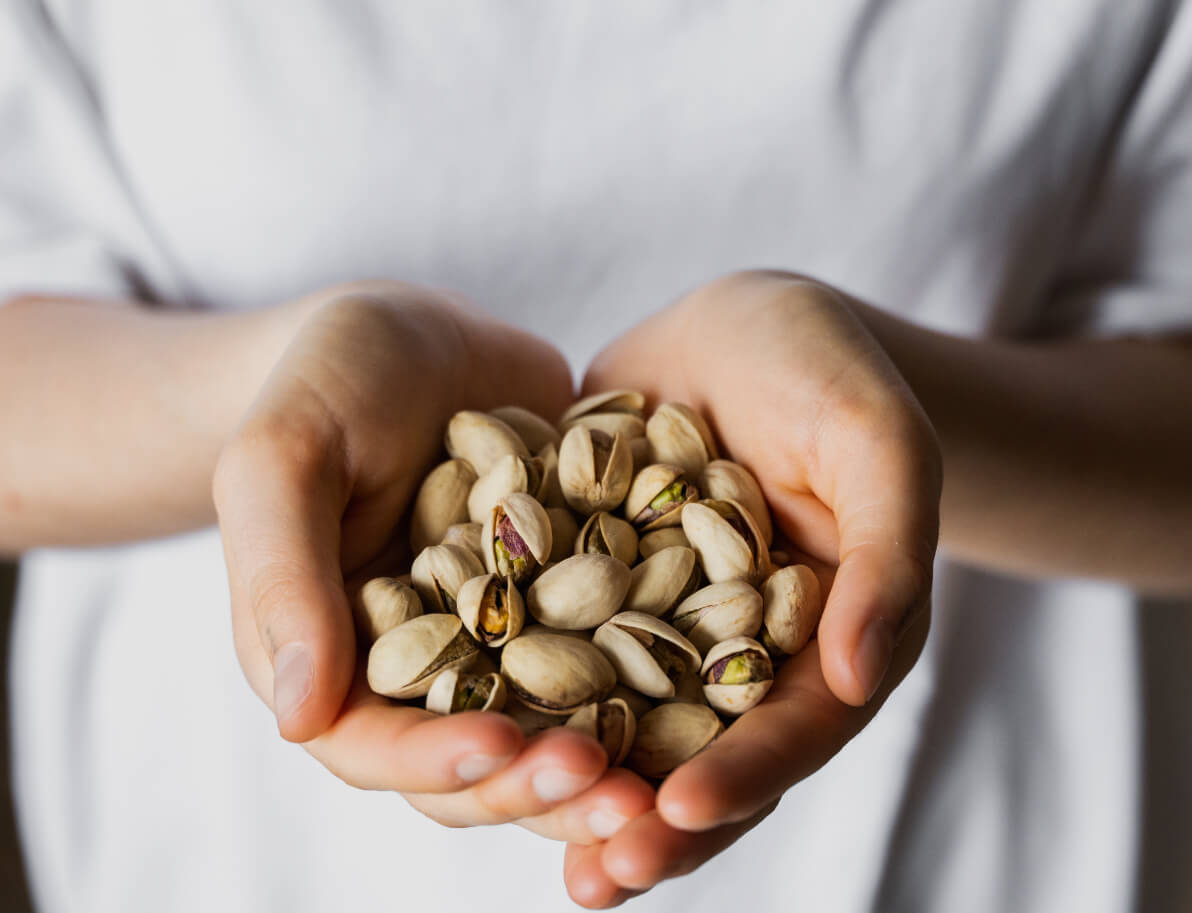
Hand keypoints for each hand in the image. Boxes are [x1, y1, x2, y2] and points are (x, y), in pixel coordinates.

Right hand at [212, 281, 652, 839]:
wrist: (419, 334)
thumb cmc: (327, 379)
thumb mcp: (285, 457)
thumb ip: (286, 576)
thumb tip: (298, 718)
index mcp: (333, 661)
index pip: (376, 746)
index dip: (437, 760)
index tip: (505, 747)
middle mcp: (424, 672)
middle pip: (478, 765)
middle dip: (541, 786)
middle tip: (618, 793)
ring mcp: (505, 644)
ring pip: (553, 733)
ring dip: (608, 765)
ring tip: (670, 780)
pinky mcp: (571, 607)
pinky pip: (615, 661)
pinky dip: (659, 690)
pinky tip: (718, 690)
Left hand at [563, 270, 941, 905]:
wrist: (739, 327)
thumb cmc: (829, 370)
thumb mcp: (877, 441)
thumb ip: (885, 553)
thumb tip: (858, 676)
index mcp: (830, 639)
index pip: (795, 727)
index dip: (748, 774)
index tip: (683, 808)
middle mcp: (743, 657)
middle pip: (708, 757)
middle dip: (659, 822)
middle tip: (601, 874)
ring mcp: (664, 633)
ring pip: (629, 732)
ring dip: (585, 793)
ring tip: (543, 853)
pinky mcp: (594, 595)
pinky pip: (559, 659)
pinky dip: (525, 703)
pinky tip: (471, 734)